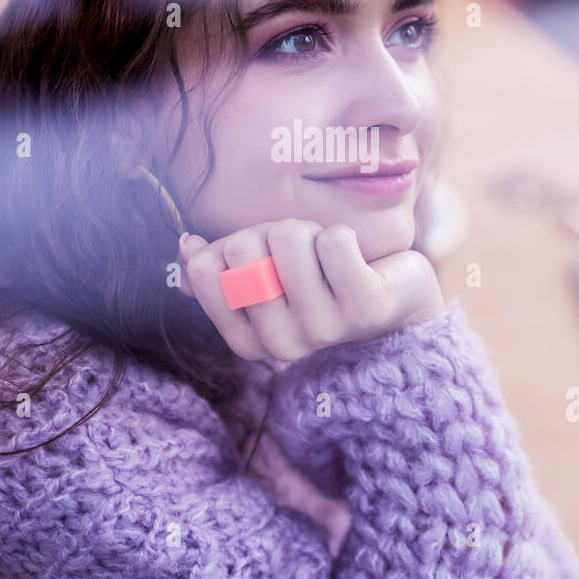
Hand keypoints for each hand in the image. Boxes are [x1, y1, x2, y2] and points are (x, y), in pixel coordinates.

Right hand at [175, 219, 445, 361]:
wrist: (393, 299)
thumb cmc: (319, 280)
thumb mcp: (263, 275)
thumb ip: (218, 267)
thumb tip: (186, 244)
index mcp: (246, 341)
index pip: (205, 272)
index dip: (228, 245)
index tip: (259, 256)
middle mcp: (281, 345)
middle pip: (243, 249)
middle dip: (270, 233)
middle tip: (299, 252)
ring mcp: (324, 330)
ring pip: (289, 239)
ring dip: (308, 232)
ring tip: (326, 255)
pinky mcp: (365, 309)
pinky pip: (334, 242)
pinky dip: (340, 235)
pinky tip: (354, 259)